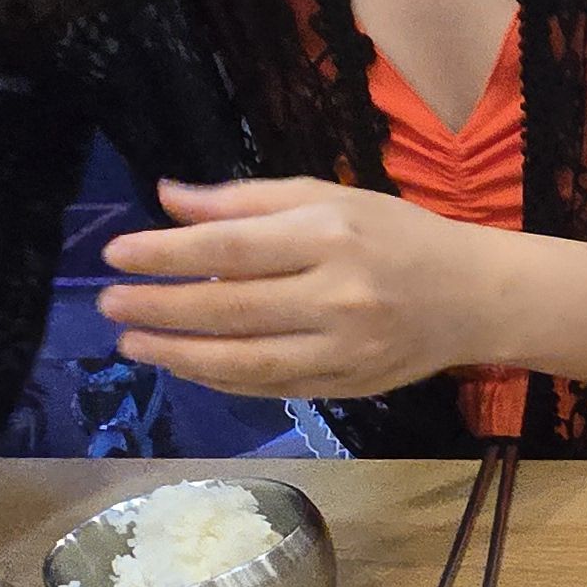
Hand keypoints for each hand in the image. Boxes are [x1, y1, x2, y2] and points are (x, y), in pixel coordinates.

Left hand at [98, 178, 518, 399]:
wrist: (475, 297)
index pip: (231, 248)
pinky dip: (222, 379)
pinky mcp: (349, 386)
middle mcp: (338, 296)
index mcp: (330, 236)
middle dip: (161, 309)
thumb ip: (248, 201)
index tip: (117, 255)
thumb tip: (169, 200)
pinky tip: (186, 365)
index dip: (167, 254)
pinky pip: (272, 388)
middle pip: (230, 309)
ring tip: (134, 344)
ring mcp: (345, 351)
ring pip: (246, 361)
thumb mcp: (329, 197)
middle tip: (110, 305)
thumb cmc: (397, 235)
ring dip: (180, 355)